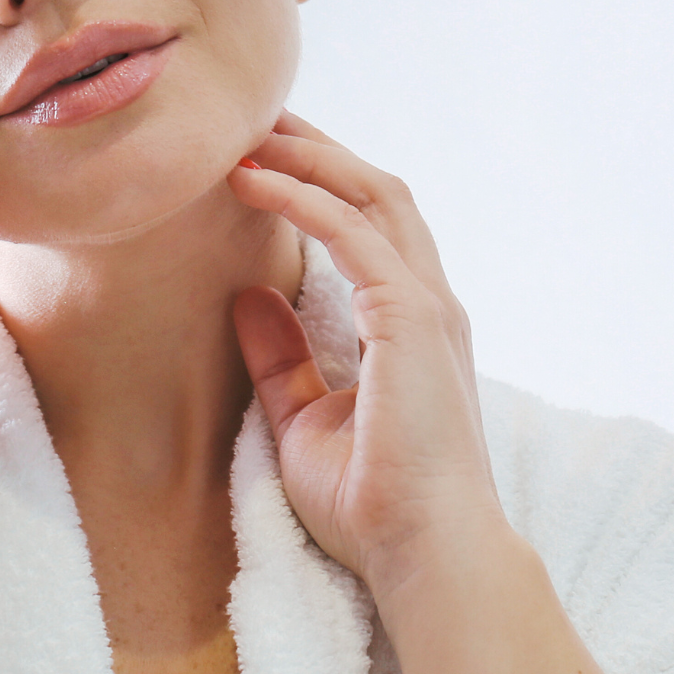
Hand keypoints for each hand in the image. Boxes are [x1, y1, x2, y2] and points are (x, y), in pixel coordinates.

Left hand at [227, 111, 502, 596]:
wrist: (424, 557)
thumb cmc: (374, 506)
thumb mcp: (303, 421)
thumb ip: (280, 358)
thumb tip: (245, 297)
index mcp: (408, 326)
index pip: (370, 227)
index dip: (320, 182)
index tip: (260, 155)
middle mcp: (427, 303)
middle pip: (375, 192)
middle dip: (316, 147)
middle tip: (252, 115)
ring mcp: (427, 307)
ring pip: (372, 195)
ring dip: (309, 156)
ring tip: (246, 130)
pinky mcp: (412, 318)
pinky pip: (353, 233)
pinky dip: (303, 198)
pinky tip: (254, 179)